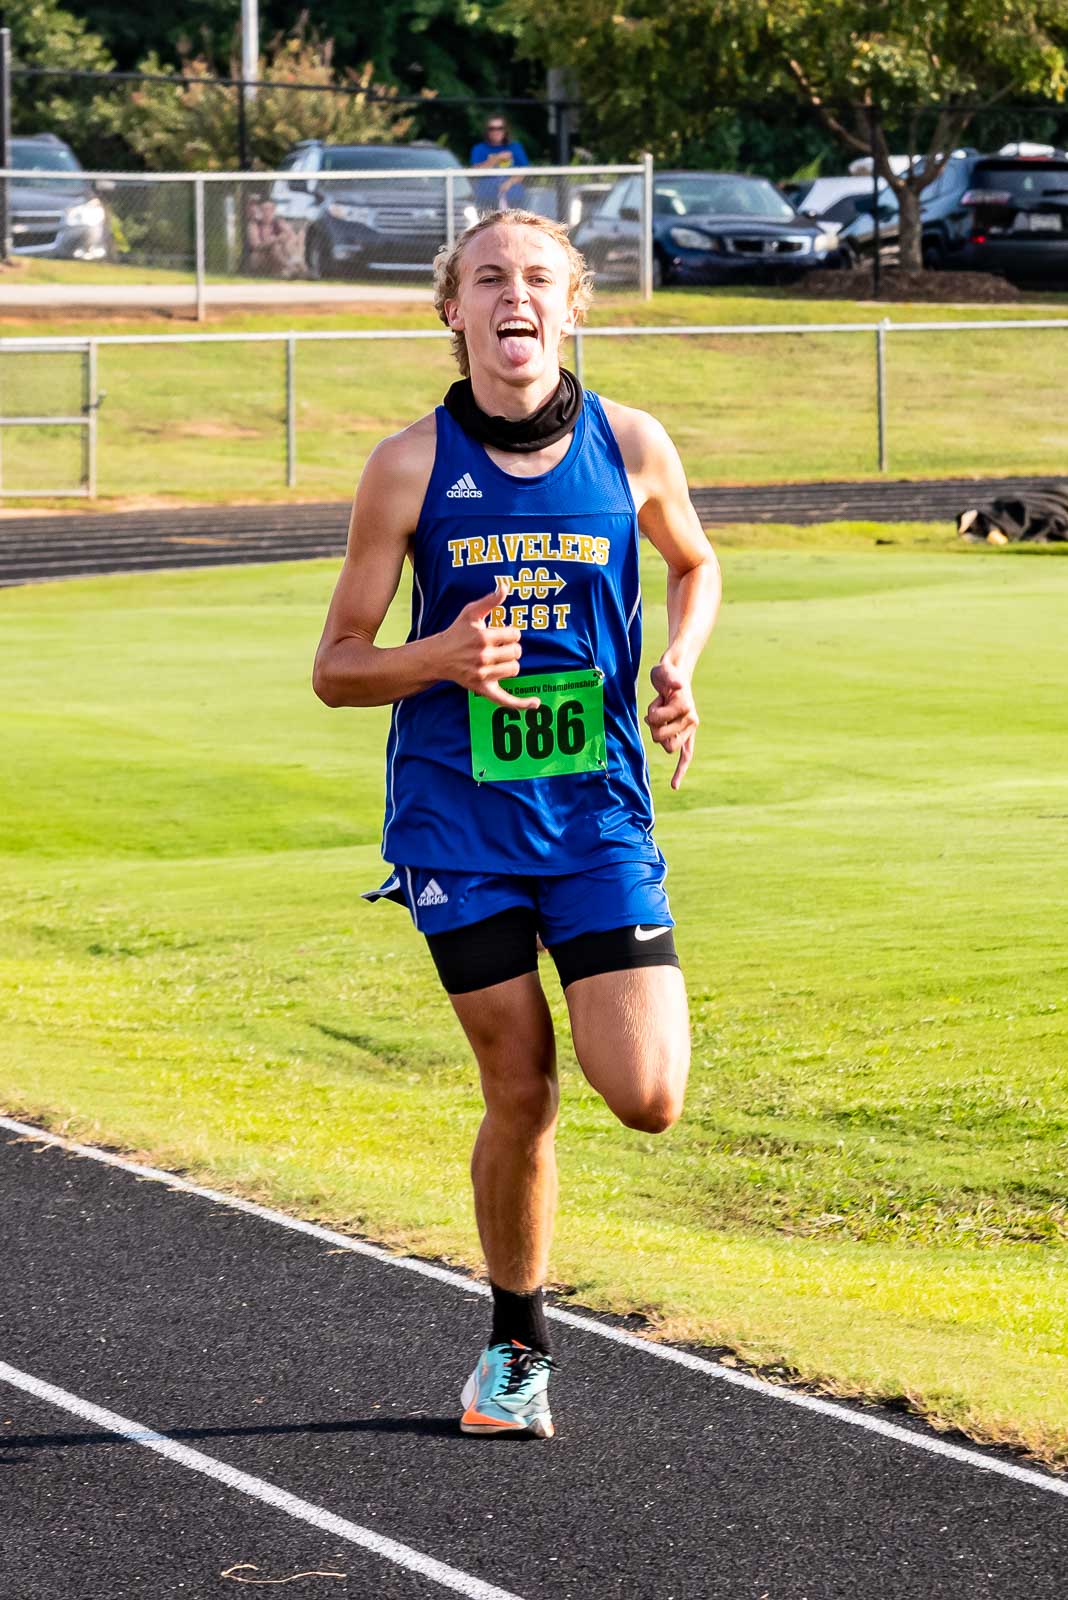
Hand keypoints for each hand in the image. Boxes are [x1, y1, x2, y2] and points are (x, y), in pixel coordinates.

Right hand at [437, 581, 537, 709]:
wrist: (438, 657)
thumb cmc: (456, 633)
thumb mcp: (470, 613)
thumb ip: (489, 601)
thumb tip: (504, 586)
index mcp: (484, 638)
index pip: (515, 634)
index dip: (511, 633)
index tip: (501, 634)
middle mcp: (483, 657)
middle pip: (517, 653)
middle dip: (512, 648)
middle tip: (499, 647)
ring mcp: (483, 675)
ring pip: (514, 669)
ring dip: (510, 664)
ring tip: (499, 660)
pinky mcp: (482, 689)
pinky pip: (505, 699)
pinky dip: (521, 703)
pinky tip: (535, 703)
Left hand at [646, 660, 697, 789]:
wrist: (677, 674)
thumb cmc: (667, 673)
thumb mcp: (663, 670)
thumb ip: (669, 676)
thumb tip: (678, 685)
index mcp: (685, 706)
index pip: (659, 720)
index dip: (653, 713)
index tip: (657, 701)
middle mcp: (691, 719)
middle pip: (661, 738)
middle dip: (653, 727)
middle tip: (656, 710)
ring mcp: (690, 729)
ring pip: (667, 746)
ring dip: (659, 734)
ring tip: (662, 717)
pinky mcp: (687, 734)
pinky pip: (686, 755)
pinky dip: (680, 771)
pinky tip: (674, 785)